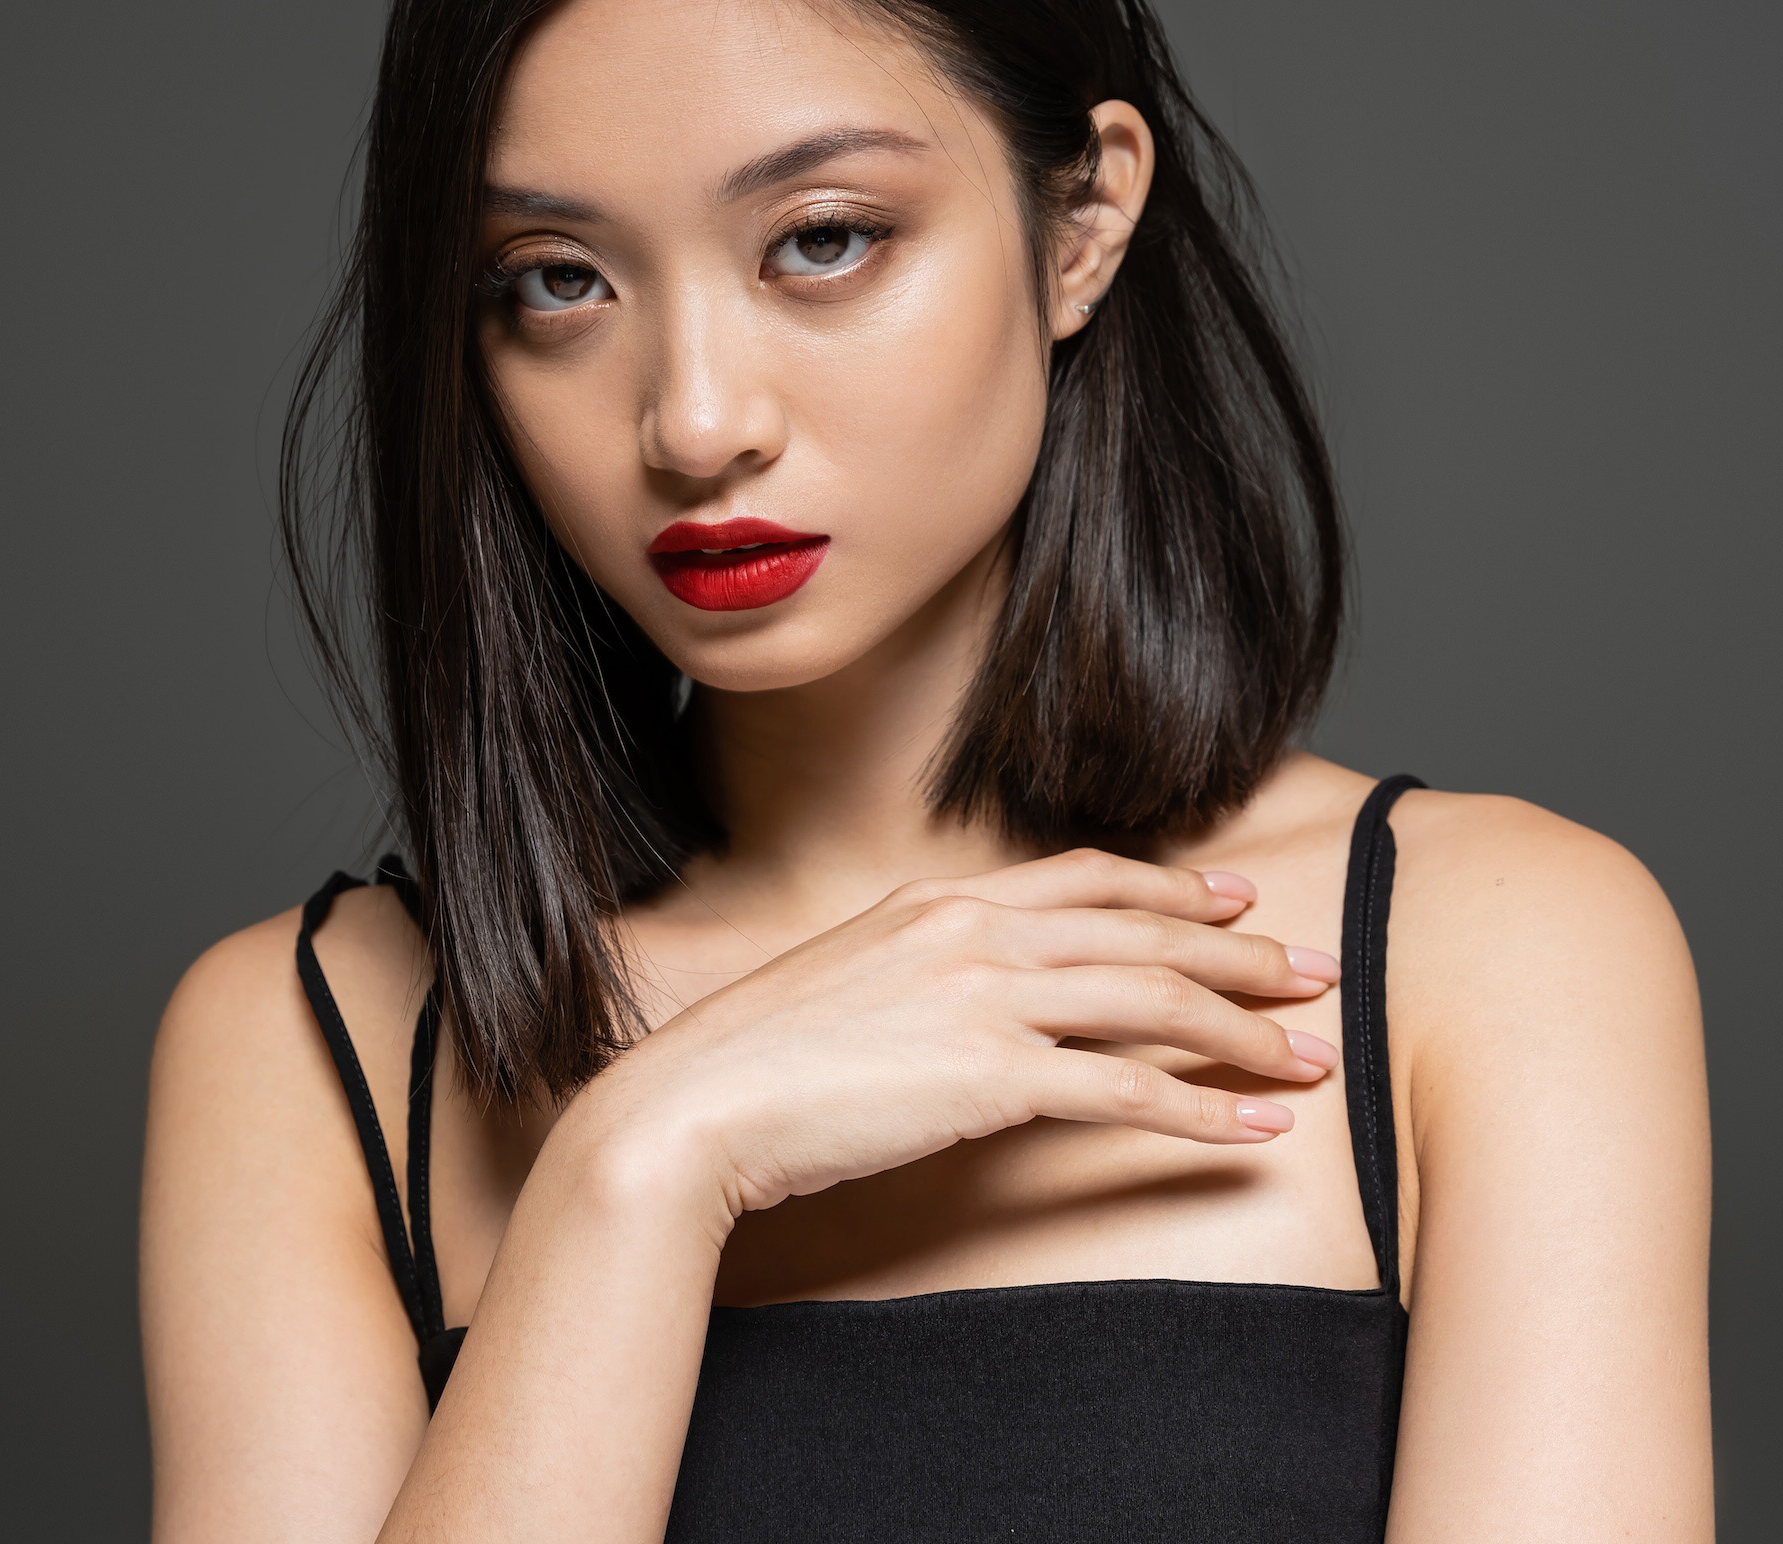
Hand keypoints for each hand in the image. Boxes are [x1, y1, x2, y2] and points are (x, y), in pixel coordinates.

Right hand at [578, 850, 1340, 1235]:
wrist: (696, 1103)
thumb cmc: (758, 1054)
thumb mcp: (848, 979)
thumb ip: (924, 970)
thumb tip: (977, 996)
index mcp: (942, 902)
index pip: (1085, 876)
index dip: (1170, 886)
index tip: (1233, 899)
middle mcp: (976, 932)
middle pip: (1141, 931)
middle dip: (1239, 954)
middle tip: (1310, 971)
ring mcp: (987, 998)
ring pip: (1152, 1001)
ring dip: (1244, 1030)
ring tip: (1310, 1057)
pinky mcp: (991, 1077)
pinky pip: (1127, 1089)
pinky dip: (1204, 1110)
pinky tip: (1254, 1129)